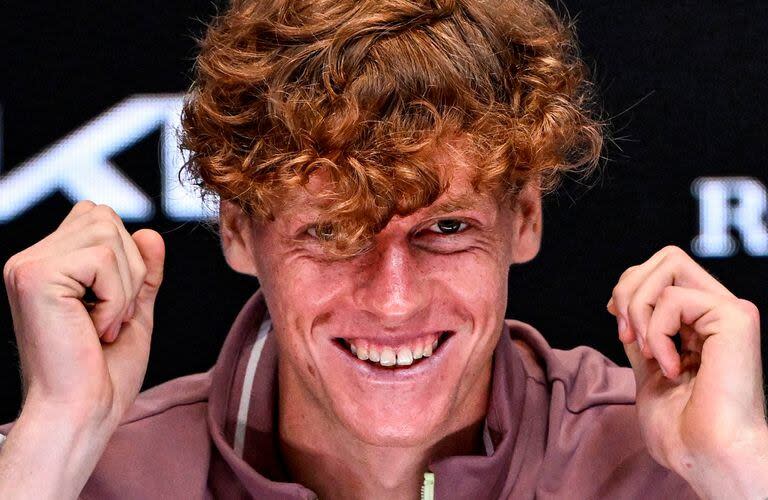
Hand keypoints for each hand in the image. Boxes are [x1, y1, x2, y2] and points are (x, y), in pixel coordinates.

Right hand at [3, 201, 163, 426]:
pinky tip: (95, 329)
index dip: (125, 258)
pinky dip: (115, 298)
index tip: (113, 308)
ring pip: (108, 235)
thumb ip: (142, 272)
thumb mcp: (133, 312)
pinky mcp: (34, 276)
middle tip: (110, 319)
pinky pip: (103, 259)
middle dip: (129, 270)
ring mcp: (28, 265)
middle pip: (105, 218)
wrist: (82, 412)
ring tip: (102, 326)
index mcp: (48, 264)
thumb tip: (152, 232)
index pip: (99, 218)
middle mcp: (31, 258)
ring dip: (123, 288)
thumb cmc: (104, 373)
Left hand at [607, 245, 767, 497]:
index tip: (620, 329)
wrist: (705, 456)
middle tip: (627, 335)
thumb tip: (620, 301)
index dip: (629, 289)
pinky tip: (672, 367)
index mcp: (701, 323)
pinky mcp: (735, 317)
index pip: (659, 271)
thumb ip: (641, 333)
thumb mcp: (647, 368)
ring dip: (640, 311)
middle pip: (664, 257)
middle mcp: (718, 311)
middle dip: (630, 291)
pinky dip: (657, 332)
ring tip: (651, 354)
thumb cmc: (681, 428)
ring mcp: (729, 311)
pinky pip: (673, 297)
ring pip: (667, 266)